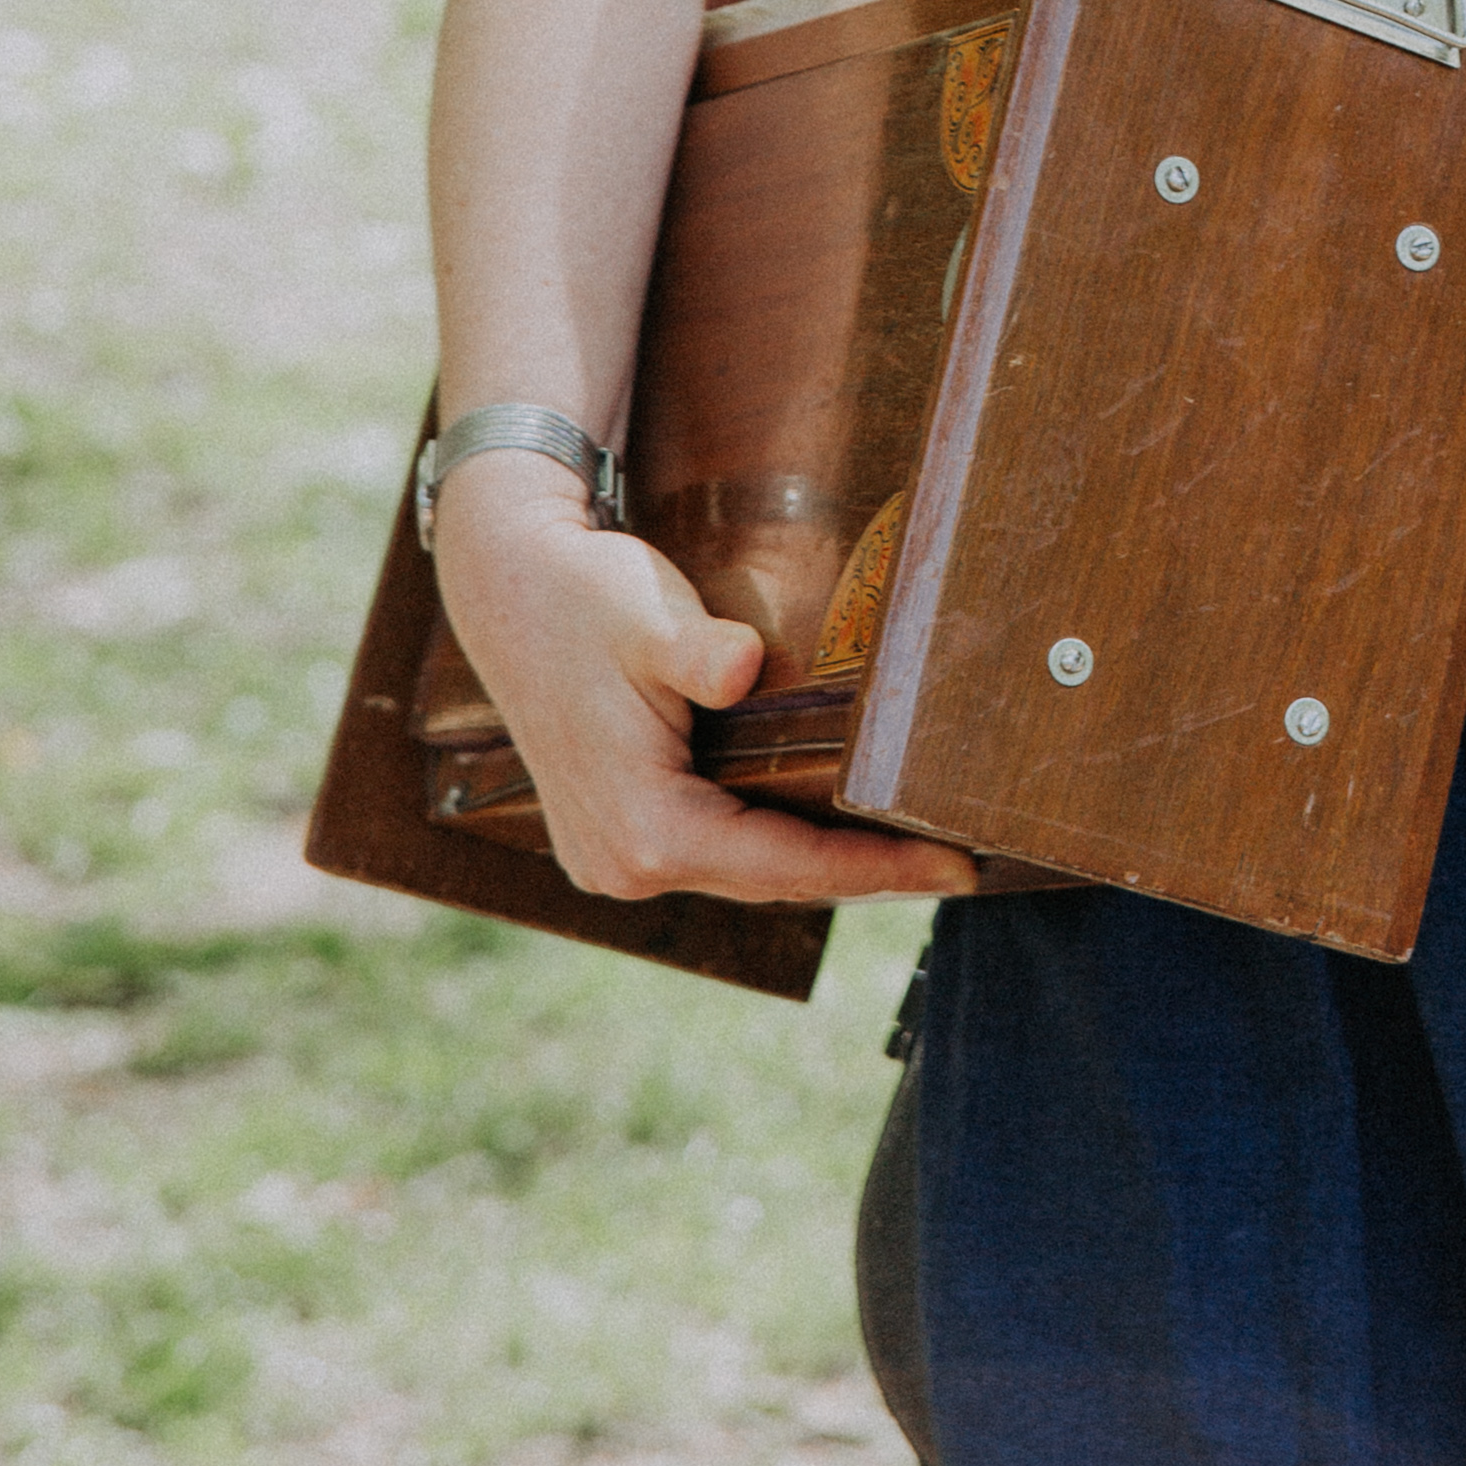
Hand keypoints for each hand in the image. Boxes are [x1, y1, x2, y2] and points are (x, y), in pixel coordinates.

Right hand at [433, 456, 975, 908]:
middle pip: (772, 880)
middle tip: (957, 863)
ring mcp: (612, 857)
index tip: (954, 867)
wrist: (508, 585)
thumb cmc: (583, 597)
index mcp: (640, 830)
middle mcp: (621, 864)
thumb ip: (696, 652)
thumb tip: (738, 667)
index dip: (876, 867)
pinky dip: (781, 845)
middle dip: (866, 874)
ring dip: (826, 864)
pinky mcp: (616, 836)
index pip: (785, 864)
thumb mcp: (645, 617)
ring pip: (747, 872)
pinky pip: (720, 854)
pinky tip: (835, 827)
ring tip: (915, 853)